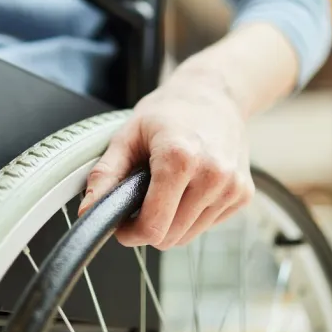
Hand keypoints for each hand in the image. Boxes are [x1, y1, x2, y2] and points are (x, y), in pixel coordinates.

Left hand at [78, 68, 254, 249]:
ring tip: (167, 189)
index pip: (154, 226)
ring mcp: (232, 186)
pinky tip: (189, 187)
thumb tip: (87, 210)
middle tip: (141, 202)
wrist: (214, 94)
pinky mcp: (243, 194)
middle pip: (170, 237)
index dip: (131, 233)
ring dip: (171, 223)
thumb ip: (106, 174)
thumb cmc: (169, 112)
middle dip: (149, 228)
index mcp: (180, 158)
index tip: (123, 224)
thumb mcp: (128, 135)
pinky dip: (192, 215)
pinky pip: (207, 225)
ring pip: (188, 237)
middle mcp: (212, 174)